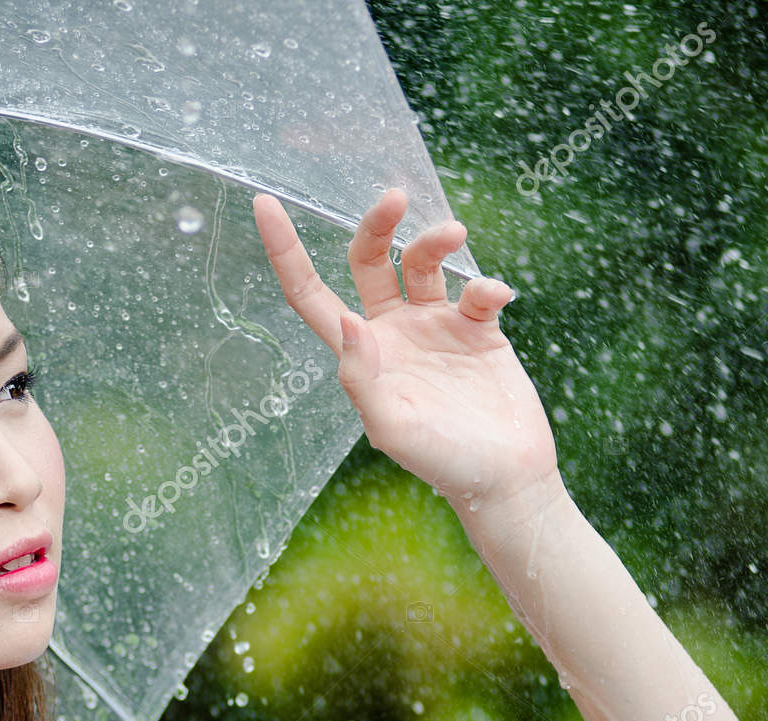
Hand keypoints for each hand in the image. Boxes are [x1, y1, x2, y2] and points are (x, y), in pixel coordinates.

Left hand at [252, 188, 558, 510]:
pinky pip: (477, 291)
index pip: (311, 293)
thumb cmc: (442, 461)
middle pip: (369, 261)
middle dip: (376, 225)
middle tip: (394, 196)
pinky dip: (486, 285)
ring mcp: (435, 326)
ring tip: (453, 233)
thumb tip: (348, 323)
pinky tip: (494, 297)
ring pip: (423, 264)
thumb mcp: (390, 427)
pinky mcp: (479, 329)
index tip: (264, 203)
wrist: (503, 477)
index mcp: (359, 353)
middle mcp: (392, 332)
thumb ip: (362, 379)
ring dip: (435, 240)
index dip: (285, 251)